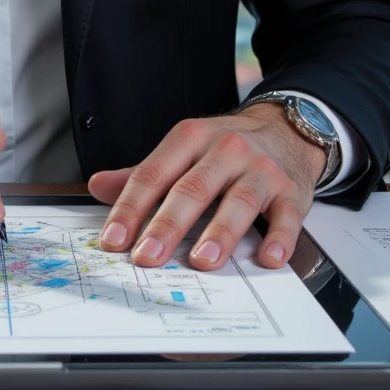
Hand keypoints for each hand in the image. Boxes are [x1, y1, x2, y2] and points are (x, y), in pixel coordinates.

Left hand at [87, 103, 326, 271]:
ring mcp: (260, 169)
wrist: (284, 130)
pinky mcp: (291, 191)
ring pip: (239, 200)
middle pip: (192, 188)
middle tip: (147, 256)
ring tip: (202, 259)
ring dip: (220, 232)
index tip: (113, 239)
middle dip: (167, 225)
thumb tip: (98, 187)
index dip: (130, 207)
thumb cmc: (225, 148)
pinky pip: (286, 216)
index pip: (153, 174)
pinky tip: (268, 257)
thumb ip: (144, 173)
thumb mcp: (183, 150)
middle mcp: (225, 150)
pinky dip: (279, 237)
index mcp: (190, 138)